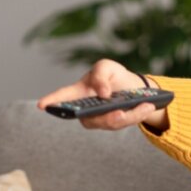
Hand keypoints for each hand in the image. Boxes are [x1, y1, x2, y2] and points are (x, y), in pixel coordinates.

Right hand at [36, 59, 166, 130]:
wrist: (132, 87)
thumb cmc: (112, 75)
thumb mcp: (106, 67)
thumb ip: (100, 76)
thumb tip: (103, 93)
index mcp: (79, 92)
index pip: (63, 97)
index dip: (52, 101)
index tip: (42, 105)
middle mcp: (87, 108)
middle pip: (90, 118)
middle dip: (106, 118)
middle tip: (120, 113)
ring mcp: (100, 118)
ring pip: (111, 122)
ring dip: (130, 115)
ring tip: (146, 105)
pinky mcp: (115, 123)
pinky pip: (125, 123)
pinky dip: (138, 115)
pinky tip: (148, 107)